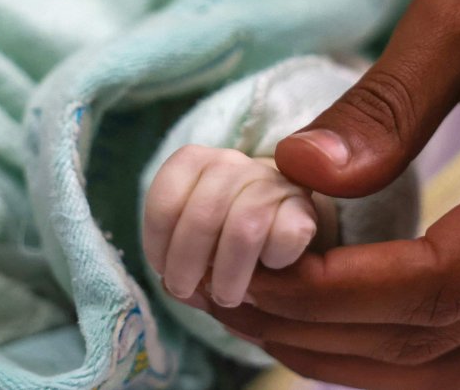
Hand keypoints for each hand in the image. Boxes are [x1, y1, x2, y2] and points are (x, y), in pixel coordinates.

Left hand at [142, 145, 335, 308]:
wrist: (276, 220)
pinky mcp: (302, 205)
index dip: (158, 243)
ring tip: (225, 296)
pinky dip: (273, 261)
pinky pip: (285, 236)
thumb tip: (175, 290)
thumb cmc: (220, 234)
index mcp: (194, 162)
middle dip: (187, 265)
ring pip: (243, 229)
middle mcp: (230, 162)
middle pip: (202, 216)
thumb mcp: (189, 238)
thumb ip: (175, 256)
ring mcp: (269, 180)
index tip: (162, 270)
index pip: (165, 200)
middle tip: (186, 290)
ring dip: (228, 275)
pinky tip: (269, 268)